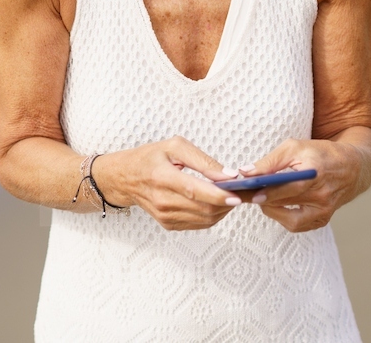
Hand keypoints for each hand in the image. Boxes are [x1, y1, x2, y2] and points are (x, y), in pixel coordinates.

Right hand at [90, 135, 245, 230]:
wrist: (124, 178)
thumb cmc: (149, 158)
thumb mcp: (174, 146)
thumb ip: (202, 160)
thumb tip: (228, 175)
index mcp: (162, 176)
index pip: (195, 190)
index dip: (219, 195)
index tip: (239, 194)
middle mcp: (162, 200)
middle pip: (204, 208)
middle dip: (229, 202)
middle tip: (246, 192)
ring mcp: (165, 215)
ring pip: (205, 219)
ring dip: (224, 209)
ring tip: (234, 195)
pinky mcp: (168, 224)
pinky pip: (199, 223)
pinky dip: (213, 214)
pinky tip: (217, 202)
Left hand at [233, 135, 370, 232]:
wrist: (352, 168)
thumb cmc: (320, 154)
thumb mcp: (295, 148)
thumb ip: (270, 161)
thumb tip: (245, 172)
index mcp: (316, 173)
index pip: (289, 186)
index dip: (267, 191)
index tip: (249, 192)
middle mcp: (322, 195)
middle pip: (286, 202)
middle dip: (261, 199)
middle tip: (243, 195)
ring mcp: (324, 211)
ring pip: (290, 219)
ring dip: (271, 209)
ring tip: (260, 198)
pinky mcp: (323, 220)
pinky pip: (297, 225)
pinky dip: (283, 216)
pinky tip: (275, 205)